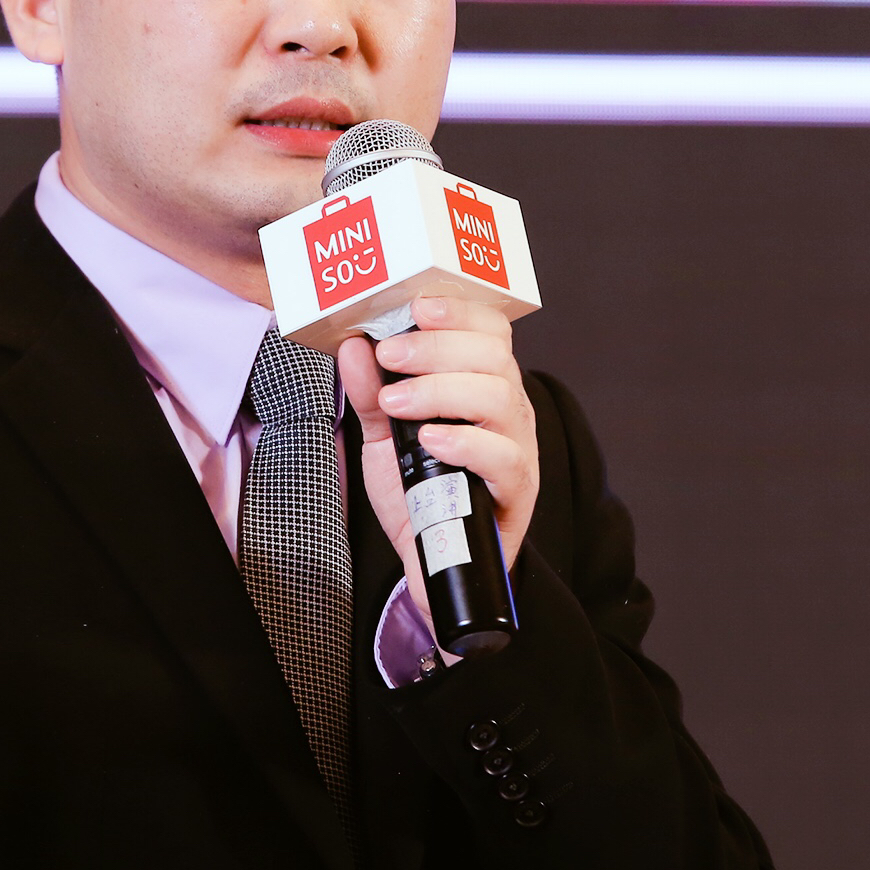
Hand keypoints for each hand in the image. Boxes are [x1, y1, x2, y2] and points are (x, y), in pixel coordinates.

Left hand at [336, 294, 539, 640]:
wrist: (432, 562)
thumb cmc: (418, 491)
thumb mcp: (384, 436)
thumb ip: (370, 393)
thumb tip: (351, 345)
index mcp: (483, 384)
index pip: (490, 331)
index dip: (459, 312)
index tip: (417, 307)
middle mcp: (508, 410)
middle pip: (493, 357)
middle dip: (436, 348)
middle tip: (389, 355)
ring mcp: (518, 450)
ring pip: (500, 399)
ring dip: (441, 390)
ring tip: (397, 401)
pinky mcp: (517, 493)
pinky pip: (505, 459)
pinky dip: (465, 441)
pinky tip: (430, 438)